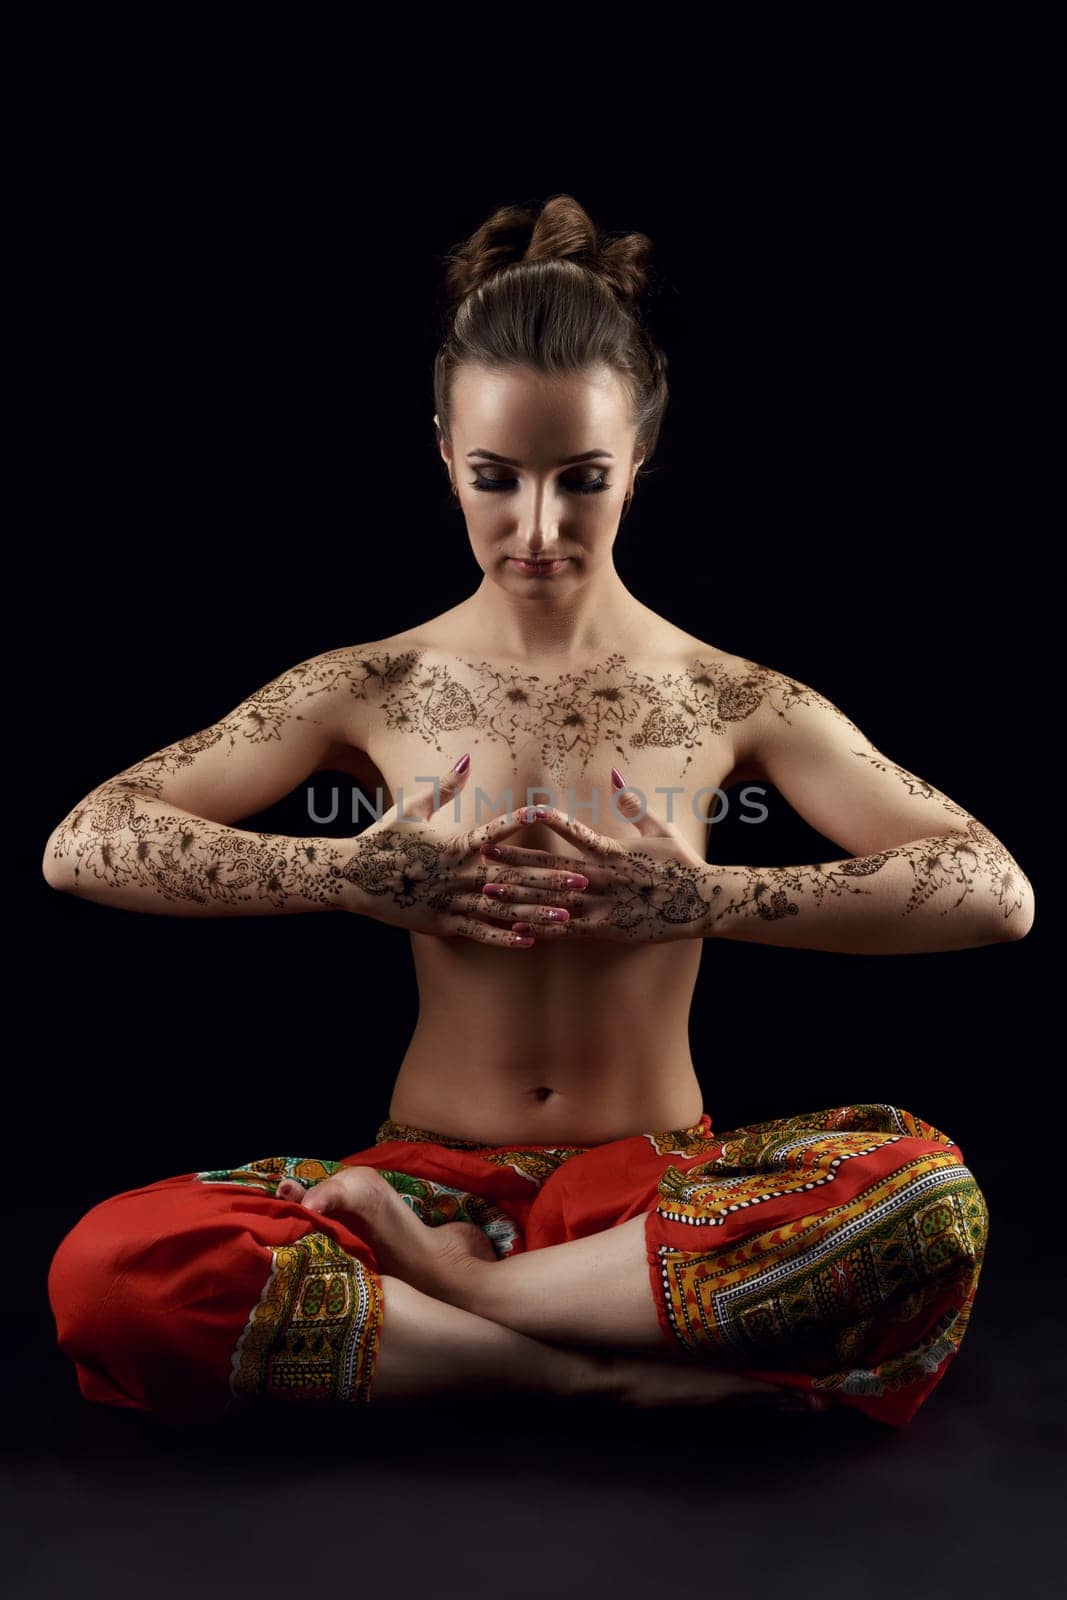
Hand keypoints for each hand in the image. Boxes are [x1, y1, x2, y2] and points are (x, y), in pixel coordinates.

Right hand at [338, 758, 590, 949]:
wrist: (350, 876)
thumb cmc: (383, 838)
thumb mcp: (412, 808)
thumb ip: (444, 786)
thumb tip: (466, 757)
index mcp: (452, 844)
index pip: (491, 832)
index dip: (517, 823)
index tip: (545, 815)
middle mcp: (456, 874)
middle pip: (510, 876)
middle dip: (548, 880)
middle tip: (582, 880)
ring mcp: (449, 901)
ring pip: (501, 908)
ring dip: (536, 913)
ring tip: (567, 917)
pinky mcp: (441, 924)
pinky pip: (478, 932)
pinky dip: (503, 937)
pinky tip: (530, 940)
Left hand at [478, 773, 718, 944]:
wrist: (704, 901)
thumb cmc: (682, 862)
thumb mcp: (660, 827)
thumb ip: (632, 803)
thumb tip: (614, 773)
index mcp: (613, 850)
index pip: (575, 831)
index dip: (549, 820)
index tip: (523, 811)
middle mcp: (603, 876)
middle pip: (551, 868)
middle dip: (515, 861)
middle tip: (483, 853)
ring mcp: (604, 904)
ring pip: (552, 900)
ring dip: (518, 894)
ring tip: (487, 891)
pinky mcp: (607, 929)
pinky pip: (568, 930)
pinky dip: (541, 927)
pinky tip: (516, 925)